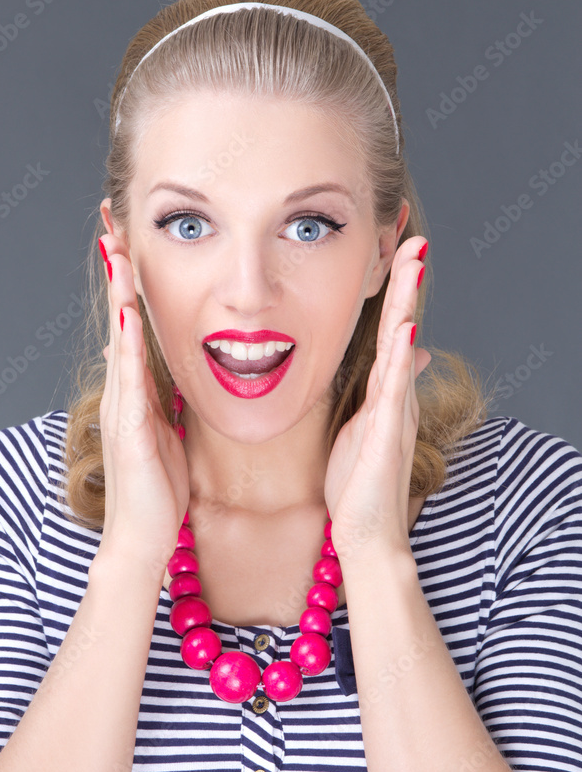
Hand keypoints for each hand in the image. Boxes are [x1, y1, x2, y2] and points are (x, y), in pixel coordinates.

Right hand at [95, 233, 189, 578]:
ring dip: (117, 294)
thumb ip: (164, 400)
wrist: (142, 540)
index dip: (129, 281)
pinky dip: (128, 348)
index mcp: (136, 390)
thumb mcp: (165, 432)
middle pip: (117, 318)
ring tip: (116, 249)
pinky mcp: (129, 432)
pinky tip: (129, 317)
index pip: (131, 323)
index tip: (130, 240)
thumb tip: (168, 373)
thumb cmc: (158, 490)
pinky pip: (130, 383)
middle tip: (111, 221)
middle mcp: (124, 391)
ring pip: (118, 339)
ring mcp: (122, 409)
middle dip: (115, 270)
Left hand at [323, 236, 431, 562]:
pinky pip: (394, 391)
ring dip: (408, 304)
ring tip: (414, 263)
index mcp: (383, 392)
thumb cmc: (357, 484)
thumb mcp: (364, 427)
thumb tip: (404, 359)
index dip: (393, 291)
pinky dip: (400, 359)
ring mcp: (394, 413)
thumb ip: (378, 393)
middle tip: (414, 238)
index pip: (389, 329)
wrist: (366, 533)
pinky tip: (404, 331)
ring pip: (402, 348)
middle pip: (402, 326)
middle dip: (407, 283)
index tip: (393, 251)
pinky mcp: (387, 435)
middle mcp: (395, 396)